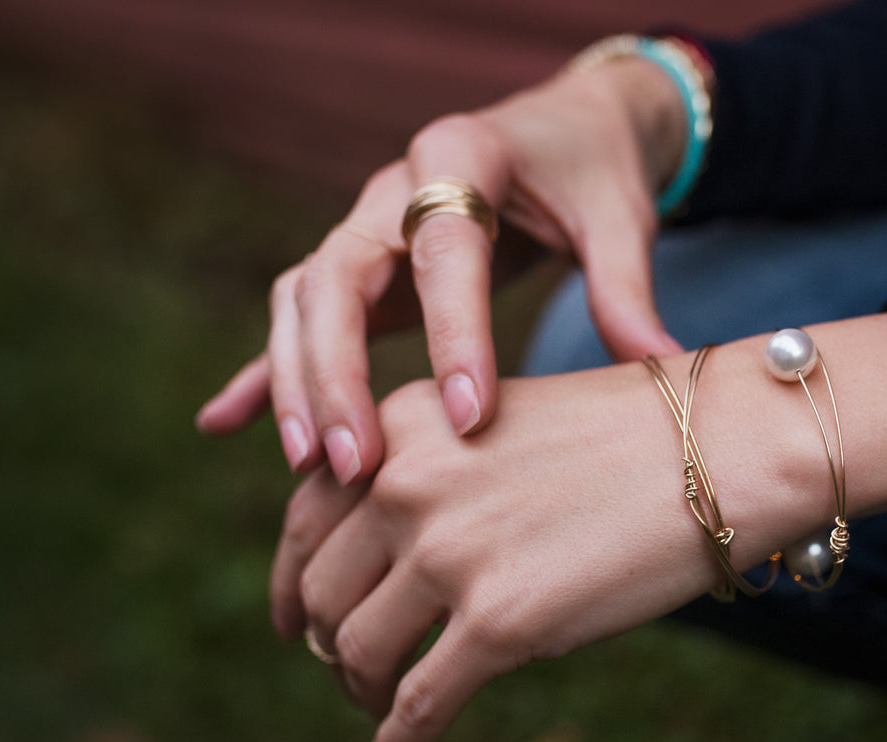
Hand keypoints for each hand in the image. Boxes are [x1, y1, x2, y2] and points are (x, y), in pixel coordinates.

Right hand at [196, 59, 688, 482]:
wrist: (562, 129)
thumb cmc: (593, 171)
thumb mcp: (621, 216)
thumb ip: (628, 287)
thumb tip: (661, 368)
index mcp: (462, 156)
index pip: (444, 247)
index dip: (453, 333)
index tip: (473, 420)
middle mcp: (396, 187)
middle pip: (338, 273)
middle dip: (338, 370)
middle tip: (355, 463)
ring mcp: (365, 225)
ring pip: (303, 298)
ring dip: (297, 380)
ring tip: (313, 468)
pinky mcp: (358, 266)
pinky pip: (297, 318)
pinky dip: (264, 369)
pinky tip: (225, 422)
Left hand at [276, 365, 738, 741]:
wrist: (727, 446)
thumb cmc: (634, 433)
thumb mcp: (505, 421)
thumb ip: (436, 470)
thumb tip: (391, 558)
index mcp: (403, 423)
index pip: (308, 512)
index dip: (296, 579)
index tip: (297, 618)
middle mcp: (405, 480)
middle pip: (325, 589)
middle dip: (329, 642)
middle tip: (348, 671)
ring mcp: (449, 552)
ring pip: (359, 651)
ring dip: (360, 692)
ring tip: (378, 711)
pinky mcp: (499, 622)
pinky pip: (418, 704)